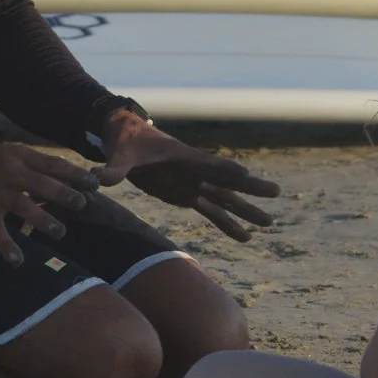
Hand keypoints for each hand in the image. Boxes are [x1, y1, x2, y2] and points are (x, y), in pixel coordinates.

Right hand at [0, 141, 97, 266]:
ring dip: (44, 221)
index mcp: (18, 157)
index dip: (74, 174)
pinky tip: (18, 262)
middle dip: (64, 195)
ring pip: (24, 207)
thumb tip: (63, 177)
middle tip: (82, 204)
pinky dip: (7, 248)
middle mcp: (9, 174)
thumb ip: (32, 166)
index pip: (52, 164)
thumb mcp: (7, 154)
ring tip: (60, 233)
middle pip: (42, 184)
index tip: (94, 183)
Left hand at [97, 111, 279, 240]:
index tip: (246, 176)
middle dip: (251, 189)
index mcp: (184, 157)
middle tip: (276, 192)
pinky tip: (245, 238)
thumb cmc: (125, 141)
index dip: (225, 171)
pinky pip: (212, 212)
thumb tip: (100, 178)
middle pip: (228, 182)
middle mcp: (195, 171)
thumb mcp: (120, 153)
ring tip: (270, 224)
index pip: (207, 165)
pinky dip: (228, 225)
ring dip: (247, 212)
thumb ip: (114, 168)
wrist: (125, 139)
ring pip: (226, 200)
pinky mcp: (187, 194)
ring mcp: (194, 183)